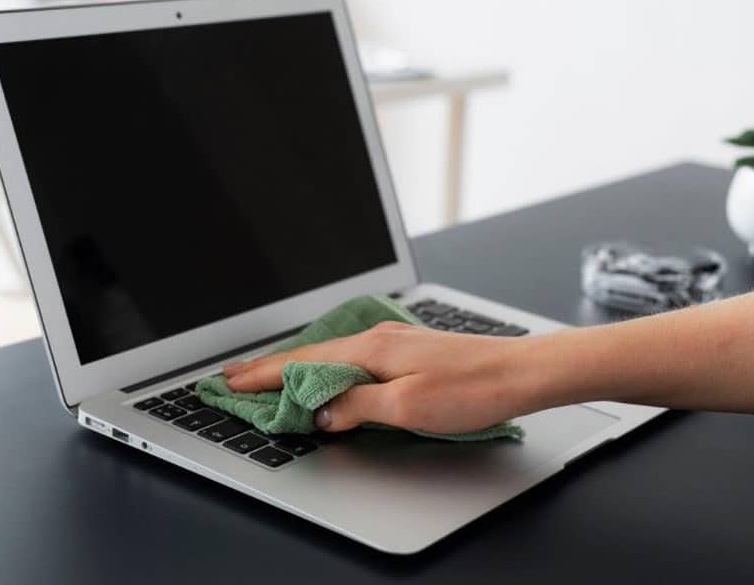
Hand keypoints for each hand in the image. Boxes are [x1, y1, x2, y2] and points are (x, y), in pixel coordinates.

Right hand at [223, 321, 542, 433]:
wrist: (521, 372)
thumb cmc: (471, 388)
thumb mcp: (407, 407)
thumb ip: (357, 407)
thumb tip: (320, 413)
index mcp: (371, 350)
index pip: (303, 363)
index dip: (265, 374)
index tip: (233, 382)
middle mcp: (378, 340)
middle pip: (312, 354)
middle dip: (271, 367)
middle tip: (236, 376)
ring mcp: (393, 343)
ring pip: (331, 355)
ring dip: (298, 367)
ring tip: (270, 375)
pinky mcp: (408, 352)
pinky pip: (352, 359)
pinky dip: (327, 368)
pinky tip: (326, 375)